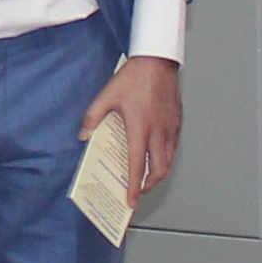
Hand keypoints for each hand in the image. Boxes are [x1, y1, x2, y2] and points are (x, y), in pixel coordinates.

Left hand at [86, 54, 182, 197]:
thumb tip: (83, 137)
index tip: (131, 201)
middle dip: (148, 187)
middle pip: (159, 171)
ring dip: (158, 174)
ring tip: (146, 178)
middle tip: (137, 192)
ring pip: (168, 161)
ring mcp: (171, 128)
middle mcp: (158, 132)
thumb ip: (92, 118)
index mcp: (139, 128)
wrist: (157, 61)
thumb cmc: (132, 78)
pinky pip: (173, 148)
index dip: (134, 187)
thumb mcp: (106, 96)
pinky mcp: (178, 122)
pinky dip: (165, 158)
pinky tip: (155, 156)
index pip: (137, 166)